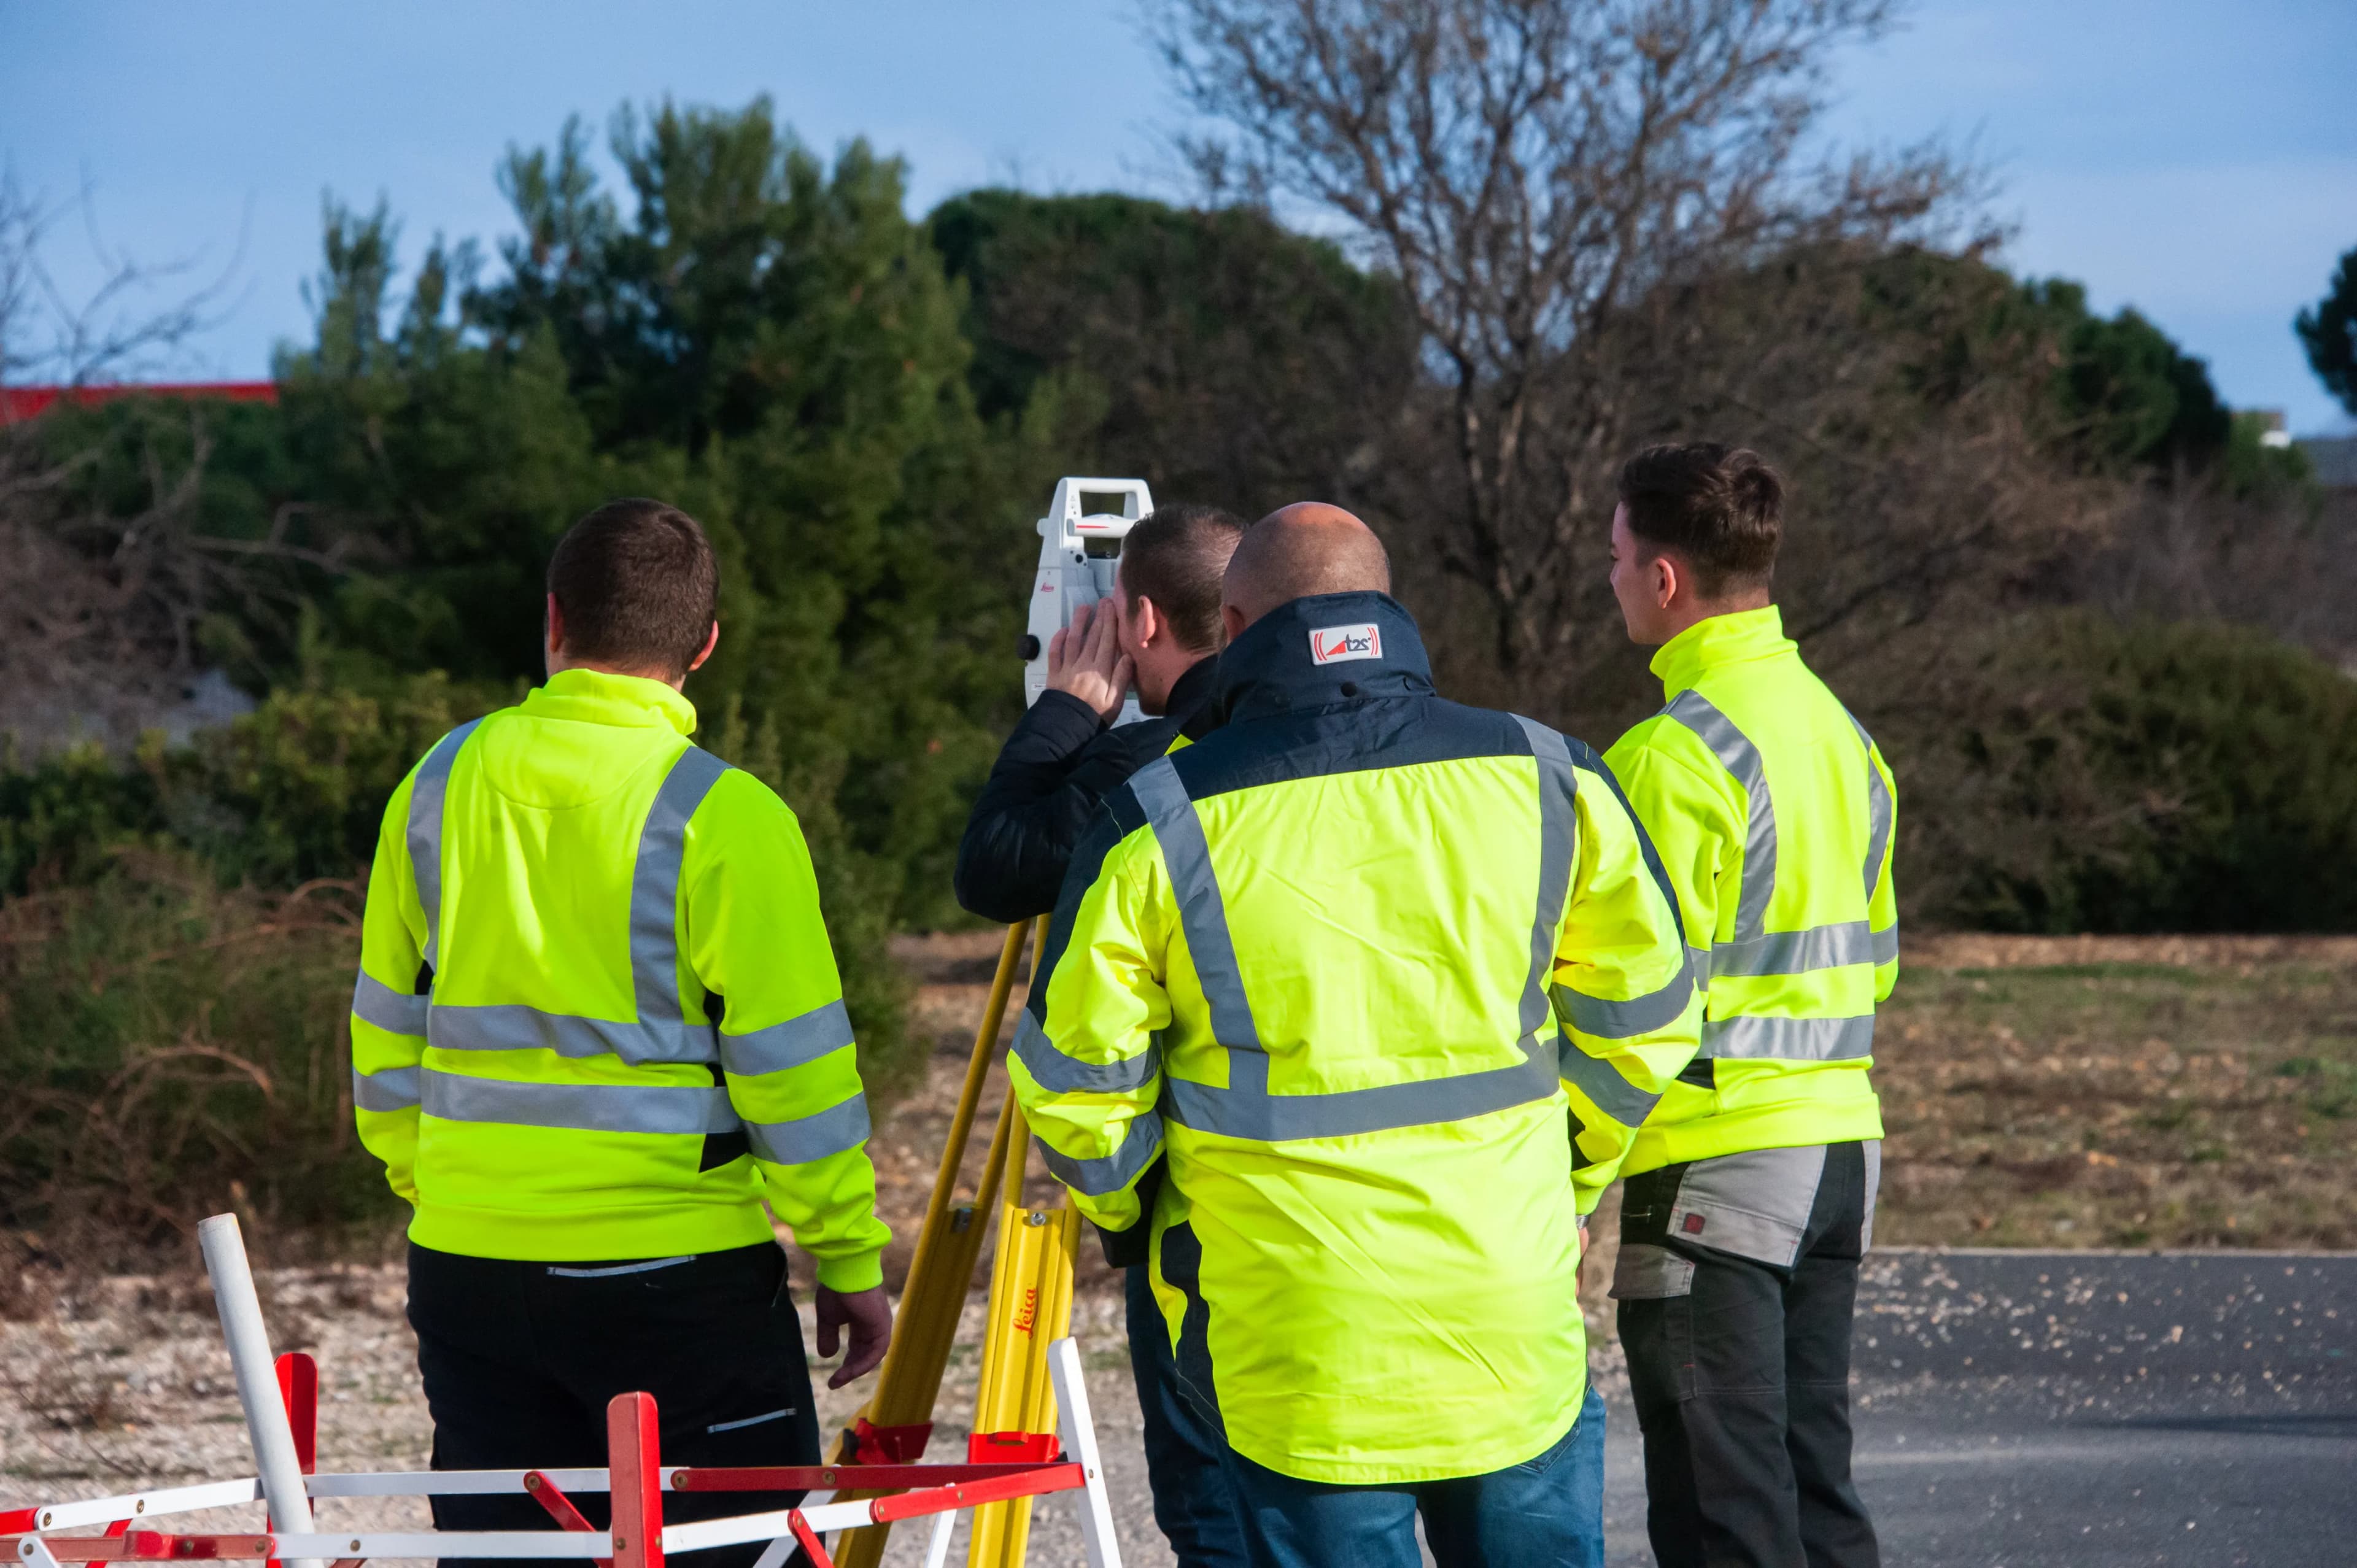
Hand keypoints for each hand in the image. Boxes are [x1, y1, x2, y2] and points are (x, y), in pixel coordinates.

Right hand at [815, 1284, 891, 1388]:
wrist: (843, 1272)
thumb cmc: (836, 1289)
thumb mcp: (828, 1318)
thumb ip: (828, 1336)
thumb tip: (827, 1356)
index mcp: (862, 1320)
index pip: (858, 1347)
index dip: (847, 1363)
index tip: (833, 1377)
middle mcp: (874, 1323)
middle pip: (865, 1353)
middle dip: (850, 1369)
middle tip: (835, 1381)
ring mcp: (880, 1324)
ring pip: (872, 1356)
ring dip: (855, 1369)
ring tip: (838, 1380)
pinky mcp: (883, 1325)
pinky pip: (877, 1351)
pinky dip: (864, 1363)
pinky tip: (849, 1371)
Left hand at [1046, 599, 1132, 720]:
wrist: (1067, 730)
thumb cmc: (1095, 717)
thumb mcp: (1115, 701)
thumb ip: (1122, 678)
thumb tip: (1128, 656)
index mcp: (1101, 671)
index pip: (1107, 641)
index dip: (1110, 622)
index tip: (1112, 607)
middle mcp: (1083, 665)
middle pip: (1093, 637)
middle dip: (1099, 617)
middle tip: (1103, 602)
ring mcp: (1067, 668)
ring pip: (1073, 640)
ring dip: (1078, 622)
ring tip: (1083, 608)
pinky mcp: (1054, 674)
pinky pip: (1055, 653)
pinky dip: (1058, 640)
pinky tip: (1063, 630)